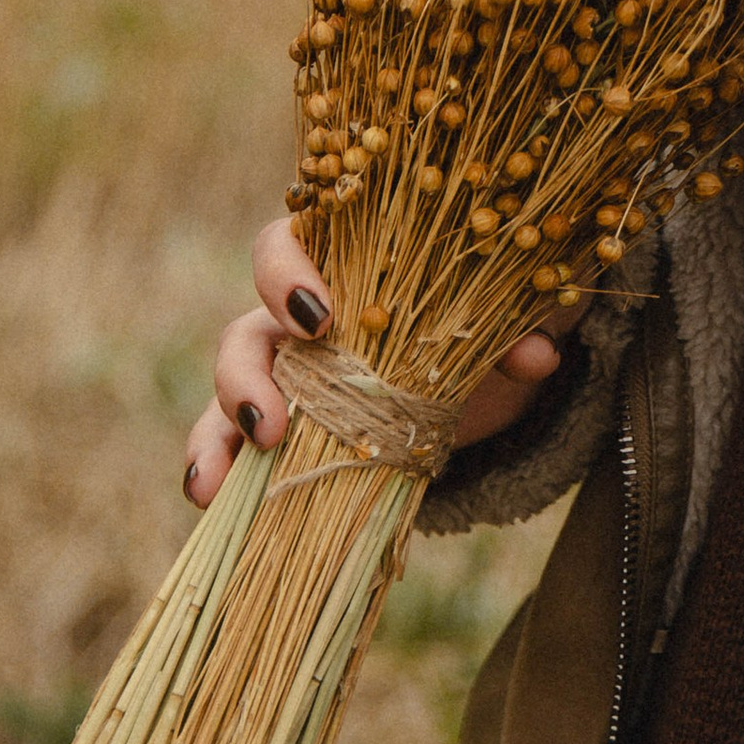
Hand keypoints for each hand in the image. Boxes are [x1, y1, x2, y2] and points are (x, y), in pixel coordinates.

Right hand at [182, 218, 561, 509]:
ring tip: (218, 483)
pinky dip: (214, 469)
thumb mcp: (511, 316)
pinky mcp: (288, 431)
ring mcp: (285, 377)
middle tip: (271, 423)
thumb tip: (535, 356)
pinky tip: (208, 501)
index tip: (318, 317)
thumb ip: (518, 324)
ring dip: (217, 432)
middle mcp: (298, 318)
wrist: (488, 387)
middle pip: (245, 329)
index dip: (287, 272)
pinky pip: (231, 444)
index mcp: (343, 266)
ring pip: (229, 393)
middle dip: (245, 375)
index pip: (287, 242)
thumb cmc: (484, 323)